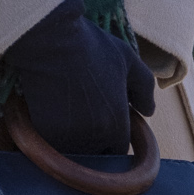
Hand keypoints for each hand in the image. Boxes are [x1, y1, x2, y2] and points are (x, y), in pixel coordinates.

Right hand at [0, 0, 156, 157]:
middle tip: (82, 115)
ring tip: (67, 112)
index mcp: (117, 126)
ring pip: (72, 151)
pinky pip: (51, 143)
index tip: (102, 121)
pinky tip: (50, 111)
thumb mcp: (129, 61)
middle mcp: (93, 139)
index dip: (111, 137)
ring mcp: (66, 138)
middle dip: (91, 141)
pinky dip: (51, 133)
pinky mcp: (43, 133)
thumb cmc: (92, 48)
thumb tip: (149, 112)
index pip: (117, 149)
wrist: (52, 41)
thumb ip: (145, 89)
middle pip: (94, 153)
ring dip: (71, 139)